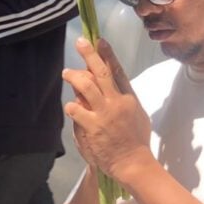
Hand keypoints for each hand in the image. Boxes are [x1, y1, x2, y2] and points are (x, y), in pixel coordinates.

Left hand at [62, 37, 152, 183]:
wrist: (133, 163)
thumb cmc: (136, 140)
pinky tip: (71, 107)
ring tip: (66, 73)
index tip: (99, 40)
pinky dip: (72, 106)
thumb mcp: (137, 114)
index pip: (117, 71)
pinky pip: (76, 110)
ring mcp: (104, 114)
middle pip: (102, 73)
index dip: (108, 54)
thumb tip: (110, 87)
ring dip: (74, 77)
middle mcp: (117, 102)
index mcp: (129, 98)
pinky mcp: (93, 127)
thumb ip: (122, 99)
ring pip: (86, 87)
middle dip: (90, 55)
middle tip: (80, 42)